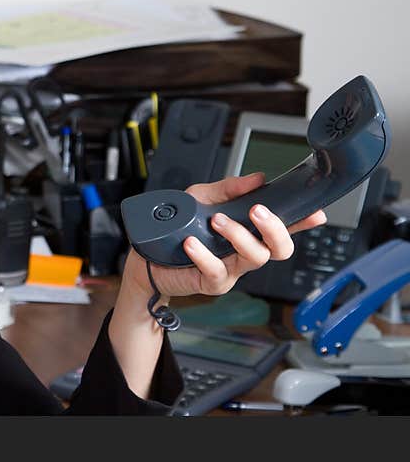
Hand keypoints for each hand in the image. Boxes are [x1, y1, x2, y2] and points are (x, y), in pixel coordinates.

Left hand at [120, 172, 327, 301]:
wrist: (146, 257)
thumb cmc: (176, 228)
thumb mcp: (200, 198)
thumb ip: (227, 189)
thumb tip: (256, 179)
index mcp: (247, 231)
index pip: (282, 227)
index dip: (302, 221)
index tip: (315, 212)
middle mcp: (244, 252)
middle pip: (279, 248)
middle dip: (274, 228)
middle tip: (257, 211)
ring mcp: (231, 270)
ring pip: (253, 258)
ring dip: (238, 236)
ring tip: (216, 221)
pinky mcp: (212, 282)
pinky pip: (216, 271)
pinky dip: (204, 255)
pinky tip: (191, 243)